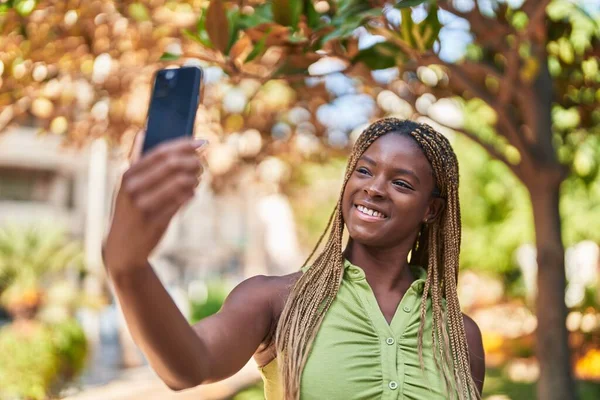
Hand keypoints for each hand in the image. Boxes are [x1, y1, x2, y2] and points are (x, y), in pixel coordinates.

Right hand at [103, 131, 206, 275]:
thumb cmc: (130, 209)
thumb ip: (136, 159)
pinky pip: (183, 201)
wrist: (123, 248)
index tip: (202, 141)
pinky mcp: (156, 221)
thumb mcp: (127, 185)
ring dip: (195, 178)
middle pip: (173, 165)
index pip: (160, 152)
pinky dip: (191, 194)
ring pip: (182, 182)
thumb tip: (144, 130)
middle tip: (201, 164)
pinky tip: (191, 194)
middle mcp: (133, 188)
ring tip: (197, 179)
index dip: (184, 145)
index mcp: (128, 175)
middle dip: (193, 161)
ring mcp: (144, 206)